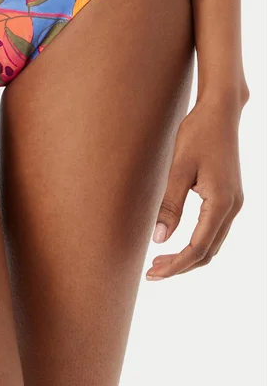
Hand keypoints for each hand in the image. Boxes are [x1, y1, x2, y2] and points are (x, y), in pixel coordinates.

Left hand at [146, 92, 247, 279]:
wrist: (221, 112)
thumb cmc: (197, 134)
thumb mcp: (178, 168)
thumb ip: (170, 205)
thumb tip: (159, 239)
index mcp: (221, 203)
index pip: (197, 248)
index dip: (175, 265)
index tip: (152, 273)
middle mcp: (233, 207)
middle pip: (208, 252)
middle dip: (180, 265)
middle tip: (151, 272)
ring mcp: (233, 202)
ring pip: (213, 242)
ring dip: (188, 255)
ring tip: (160, 259)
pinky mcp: (229, 196)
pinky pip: (214, 229)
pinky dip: (196, 241)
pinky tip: (176, 238)